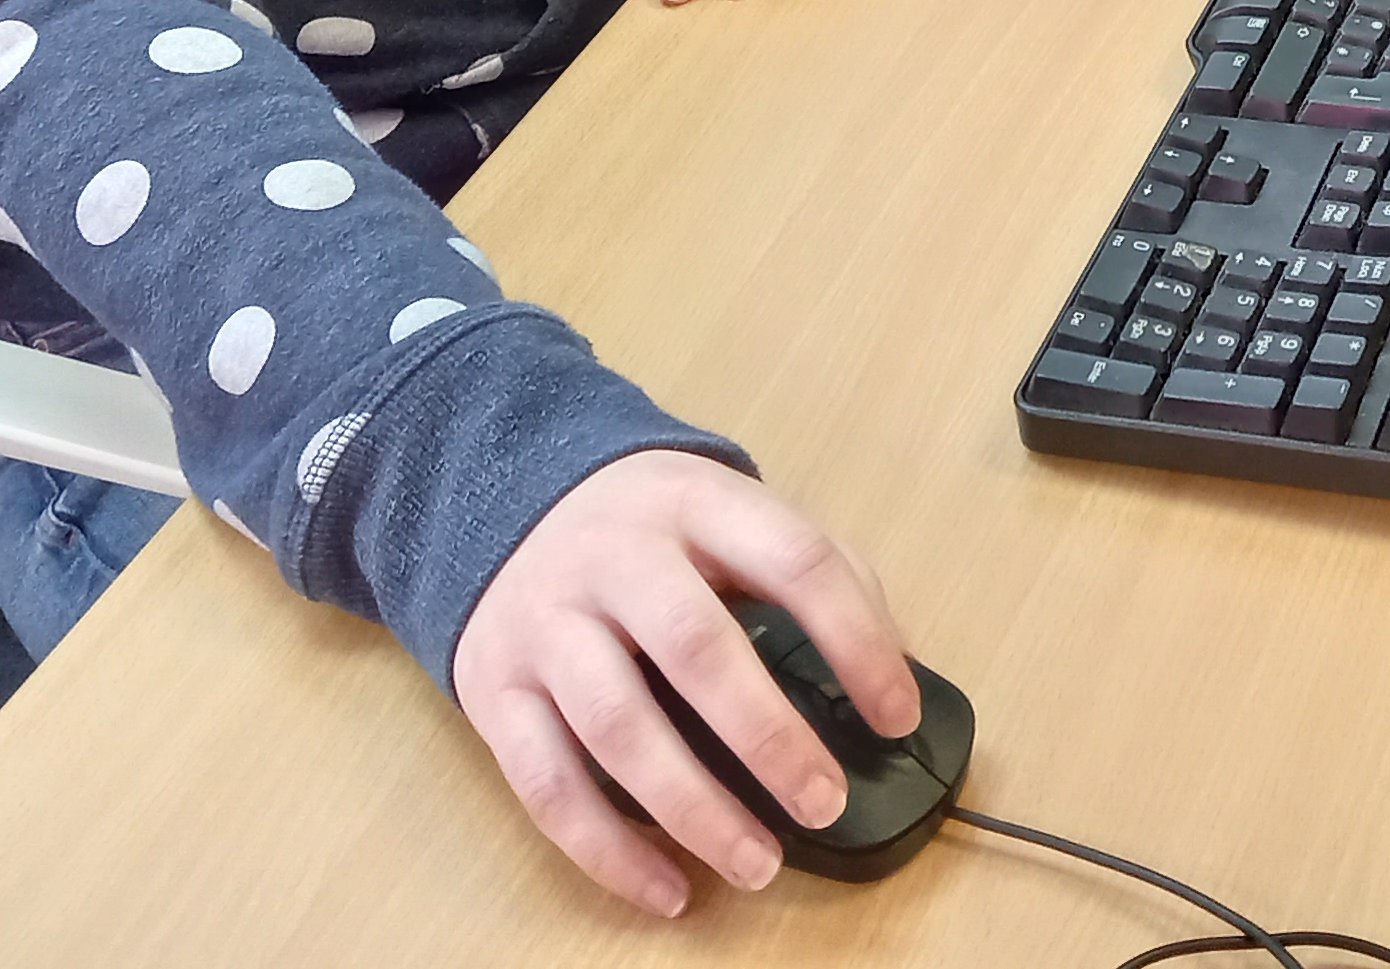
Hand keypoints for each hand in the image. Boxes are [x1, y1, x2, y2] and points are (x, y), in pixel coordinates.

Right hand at [451, 449, 920, 919]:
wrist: (506, 502)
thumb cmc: (650, 530)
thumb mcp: (727, 515)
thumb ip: (809, 574)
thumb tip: (891, 670)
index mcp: (696, 503)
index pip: (795, 560)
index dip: (857, 640)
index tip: (896, 716)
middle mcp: (615, 557)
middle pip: (696, 646)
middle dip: (768, 736)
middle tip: (823, 803)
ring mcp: (546, 623)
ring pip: (618, 725)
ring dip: (694, 808)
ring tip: (757, 864)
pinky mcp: (494, 689)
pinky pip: (548, 784)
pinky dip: (610, 850)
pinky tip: (669, 888)